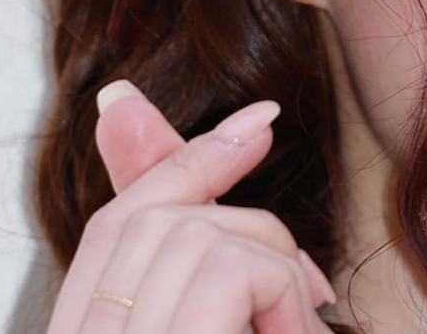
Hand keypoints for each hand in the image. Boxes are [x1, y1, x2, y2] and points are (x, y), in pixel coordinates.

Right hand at [43, 80, 338, 333]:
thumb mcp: (225, 315)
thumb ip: (196, 247)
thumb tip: (137, 115)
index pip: (116, 226)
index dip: (187, 164)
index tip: (261, 119)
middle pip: (155, 220)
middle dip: (251, 229)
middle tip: (310, 290)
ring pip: (199, 236)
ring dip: (276, 270)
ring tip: (299, 328)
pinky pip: (226, 270)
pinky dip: (281, 291)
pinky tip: (293, 331)